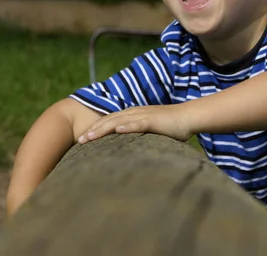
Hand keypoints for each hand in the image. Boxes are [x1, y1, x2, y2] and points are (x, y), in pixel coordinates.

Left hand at [77, 104, 191, 142]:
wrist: (188, 118)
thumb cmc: (171, 128)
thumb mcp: (150, 133)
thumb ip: (139, 139)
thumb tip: (130, 153)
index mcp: (133, 116)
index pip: (110, 122)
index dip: (95, 130)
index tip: (82, 140)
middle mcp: (135, 113)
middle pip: (109, 121)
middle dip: (93, 130)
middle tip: (79, 141)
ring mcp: (143, 115)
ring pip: (119, 121)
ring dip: (103, 129)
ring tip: (90, 137)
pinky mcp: (153, 120)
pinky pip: (137, 123)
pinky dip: (127, 127)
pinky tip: (117, 131)